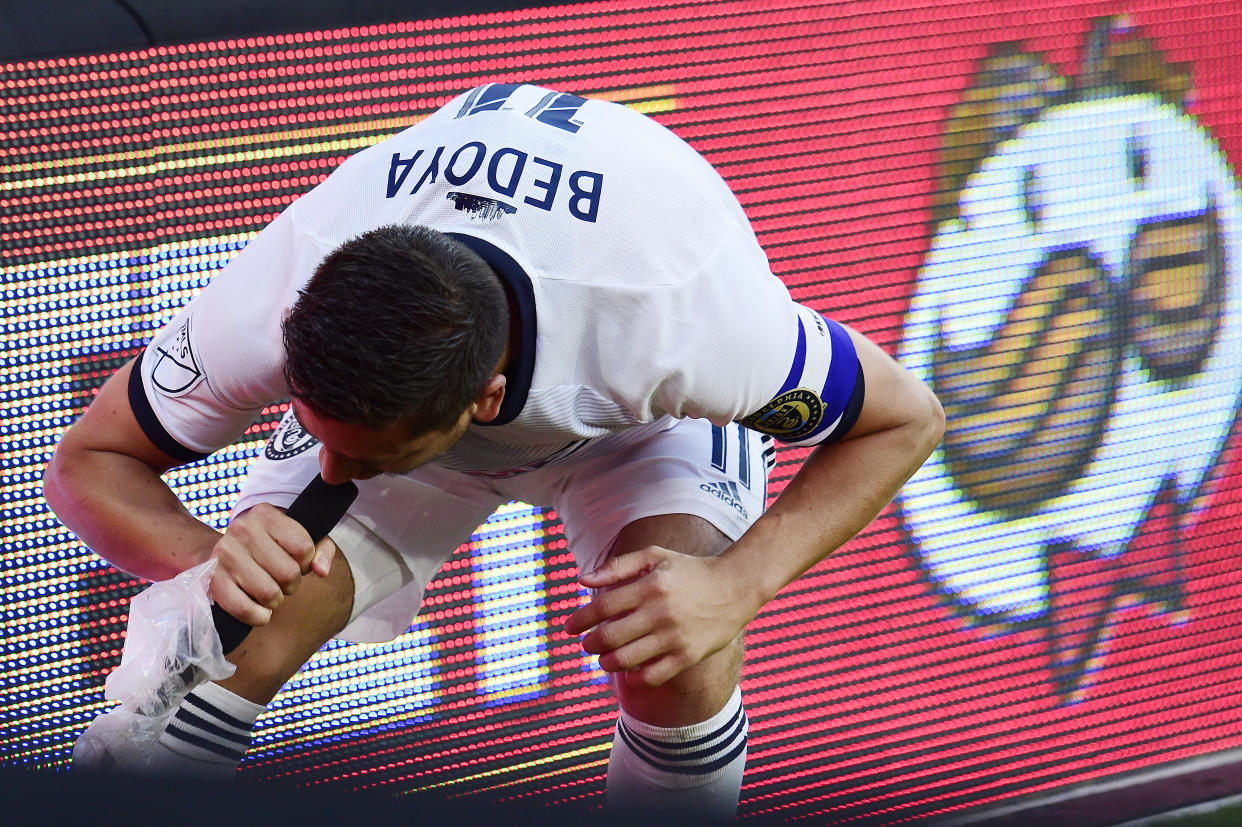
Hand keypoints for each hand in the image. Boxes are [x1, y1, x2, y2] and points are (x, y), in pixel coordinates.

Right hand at [207, 502, 335, 625]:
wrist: (219, 551)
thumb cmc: (268, 547)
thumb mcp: (297, 537)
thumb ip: (321, 550)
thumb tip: (322, 570)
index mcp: (265, 514)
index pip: (304, 548)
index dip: (306, 562)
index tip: (296, 562)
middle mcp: (242, 529)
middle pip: (288, 573)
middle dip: (292, 584)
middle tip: (281, 580)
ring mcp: (224, 554)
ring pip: (269, 593)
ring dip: (275, 600)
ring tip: (269, 591)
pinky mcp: (213, 579)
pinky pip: (245, 609)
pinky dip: (258, 616)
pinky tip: (260, 611)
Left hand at [563, 546, 756, 686]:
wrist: (736, 586)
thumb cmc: (690, 569)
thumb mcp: (655, 557)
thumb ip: (617, 567)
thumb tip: (582, 581)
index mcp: (650, 585)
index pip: (603, 607)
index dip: (580, 620)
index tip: (569, 628)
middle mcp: (661, 612)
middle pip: (610, 636)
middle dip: (590, 644)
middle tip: (585, 645)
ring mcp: (675, 636)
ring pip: (627, 659)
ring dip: (607, 662)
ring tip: (603, 659)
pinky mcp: (688, 656)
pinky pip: (652, 675)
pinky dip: (635, 677)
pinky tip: (629, 671)